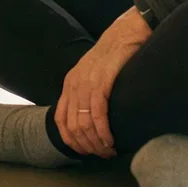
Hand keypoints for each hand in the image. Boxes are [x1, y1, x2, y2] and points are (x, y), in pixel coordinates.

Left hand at [53, 7, 150, 156]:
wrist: (127, 31)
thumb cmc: (115, 55)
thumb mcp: (94, 73)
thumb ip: (88, 92)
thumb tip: (92, 118)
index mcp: (70, 84)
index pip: (61, 121)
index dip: (72, 142)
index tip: (86, 152)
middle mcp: (74, 84)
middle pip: (72, 127)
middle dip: (87, 146)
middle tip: (102, 155)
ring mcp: (86, 83)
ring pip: (85, 124)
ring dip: (97, 143)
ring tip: (109, 150)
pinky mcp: (102, 82)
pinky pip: (98, 114)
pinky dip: (104, 131)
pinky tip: (111, 140)